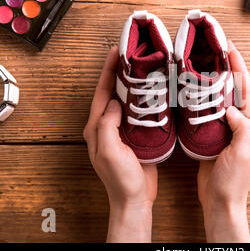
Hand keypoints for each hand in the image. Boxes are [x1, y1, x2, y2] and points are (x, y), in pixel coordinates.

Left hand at [83, 46, 156, 242]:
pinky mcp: (135, 135)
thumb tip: (115, 102)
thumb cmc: (120, 179)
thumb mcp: (109, 151)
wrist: (135, 198)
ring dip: (132, 84)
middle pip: (112, 92)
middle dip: (118, 72)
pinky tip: (153, 92)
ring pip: (125, 100)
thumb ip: (107, 125)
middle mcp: (106, 126)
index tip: (115, 52)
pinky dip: (144, 99)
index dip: (107, 71)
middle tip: (131, 54)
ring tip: (142, 67)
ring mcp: (121, 130)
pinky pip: (138, 112)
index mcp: (96, 128)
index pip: (101, 93)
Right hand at [197, 41, 249, 242]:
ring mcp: (233, 129)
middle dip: (233, 68)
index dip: (241, 70)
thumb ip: (242, 129)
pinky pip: (216, 110)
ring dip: (222, 78)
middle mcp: (247, 125)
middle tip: (221, 48)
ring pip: (228, 97)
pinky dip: (210, 95)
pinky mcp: (219, 134)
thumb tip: (232, 108)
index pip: (249, 92)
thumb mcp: (241, 156)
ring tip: (211, 61)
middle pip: (241, 90)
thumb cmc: (233, 182)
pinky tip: (202, 87)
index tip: (231, 51)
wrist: (220, 200)